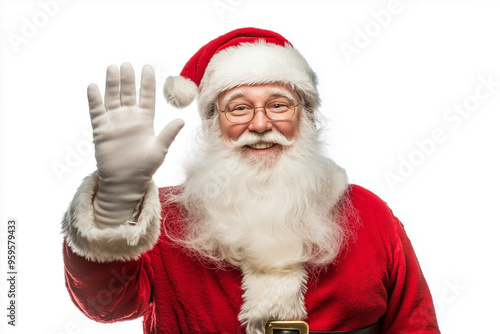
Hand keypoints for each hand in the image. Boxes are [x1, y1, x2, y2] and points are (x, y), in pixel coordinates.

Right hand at [88, 63, 183, 225]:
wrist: (125, 182)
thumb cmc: (144, 168)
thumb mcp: (159, 150)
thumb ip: (168, 134)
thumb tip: (182, 120)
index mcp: (145, 120)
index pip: (146, 96)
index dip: (146, 82)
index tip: (147, 67)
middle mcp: (129, 118)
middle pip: (128, 93)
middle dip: (128, 79)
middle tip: (127, 64)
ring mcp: (114, 122)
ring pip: (113, 98)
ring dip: (112, 83)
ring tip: (112, 68)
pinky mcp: (101, 129)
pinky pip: (96, 111)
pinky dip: (94, 99)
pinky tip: (93, 87)